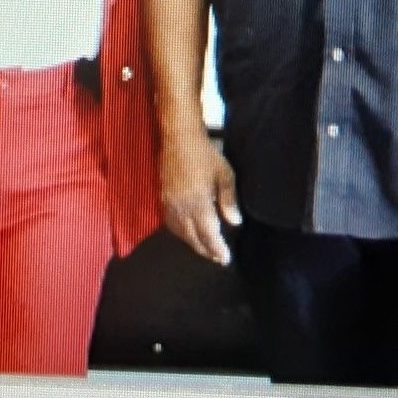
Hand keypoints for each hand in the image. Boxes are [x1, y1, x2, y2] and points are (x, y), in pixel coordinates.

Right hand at [159, 123, 240, 264]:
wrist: (179, 137)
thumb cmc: (205, 154)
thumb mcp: (224, 175)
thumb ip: (229, 200)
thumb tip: (234, 222)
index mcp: (199, 203)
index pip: (208, 234)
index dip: (217, 249)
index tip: (225, 259)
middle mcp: (182, 208)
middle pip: (193, 238)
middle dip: (206, 250)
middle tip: (217, 258)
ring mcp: (170, 204)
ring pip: (180, 233)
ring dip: (193, 244)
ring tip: (205, 249)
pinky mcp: (162, 198)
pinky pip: (170, 224)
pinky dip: (180, 233)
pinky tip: (187, 233)